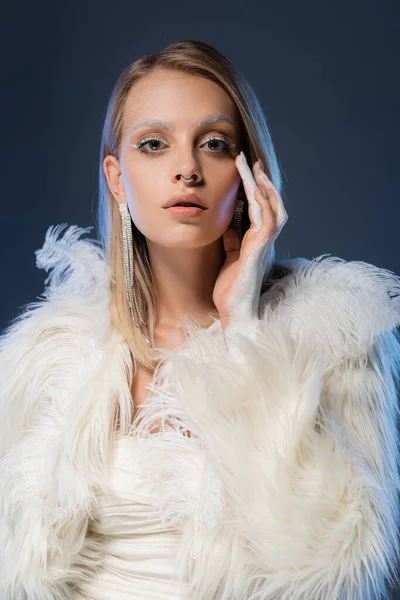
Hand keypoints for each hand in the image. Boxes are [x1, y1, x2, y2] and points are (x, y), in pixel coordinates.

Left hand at [213, 151, 287, 328]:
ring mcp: (262, 246)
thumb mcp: (229, 257)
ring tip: (252, 168)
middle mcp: (263, 241)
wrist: (234, 313)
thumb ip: (232, 240)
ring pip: (270, 209)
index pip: (261, 208)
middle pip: (271, 203)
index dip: (257, 188)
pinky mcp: (256, 253)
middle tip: (252, 160)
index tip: (248, 169)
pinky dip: (261, 206)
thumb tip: (228, 223)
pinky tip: (253, 192)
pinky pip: (265, 224)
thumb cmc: (231, 289)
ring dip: (262, 187)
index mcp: (256, 240)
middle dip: (263, 180)